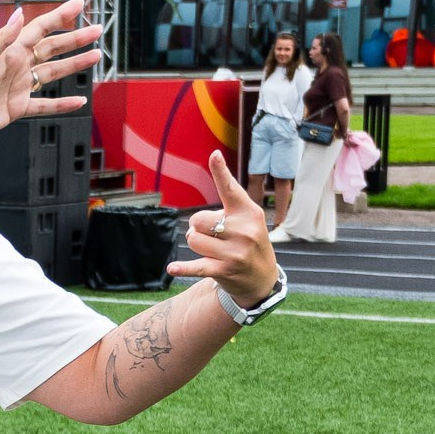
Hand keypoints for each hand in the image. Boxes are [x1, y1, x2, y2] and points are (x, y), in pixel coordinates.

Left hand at [0, 0, 101, 154]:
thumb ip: (1, 40)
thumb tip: (19, 15)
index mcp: (8, 52)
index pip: (40, 28)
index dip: (60, 15)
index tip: (79, 4)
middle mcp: (16, 66)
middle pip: (52, 48)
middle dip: (76, 38)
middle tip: (98, 29)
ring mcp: (18, 87)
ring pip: (53, 72)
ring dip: (74, 64)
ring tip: (96, 56)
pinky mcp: (17, 108)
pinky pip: (45, 104)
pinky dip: (63, 104)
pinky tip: (79, 101)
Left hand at [166, 152, 279, 305]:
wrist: (262, 278)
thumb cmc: (249, 241)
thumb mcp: (248, 220)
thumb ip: (227, 209)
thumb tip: (194, 222)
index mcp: (249, 212)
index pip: (231, 189)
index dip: (220, 172)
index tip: (214, 155)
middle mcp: (243, 230)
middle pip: (197, 219)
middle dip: (198, 227)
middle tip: (213, 235)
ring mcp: (234, 252)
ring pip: (192, 239)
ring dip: (196, 243)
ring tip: (212, 249)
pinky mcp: (224, 270)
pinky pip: (195, 265)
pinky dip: (182, 268)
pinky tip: (172, 268)